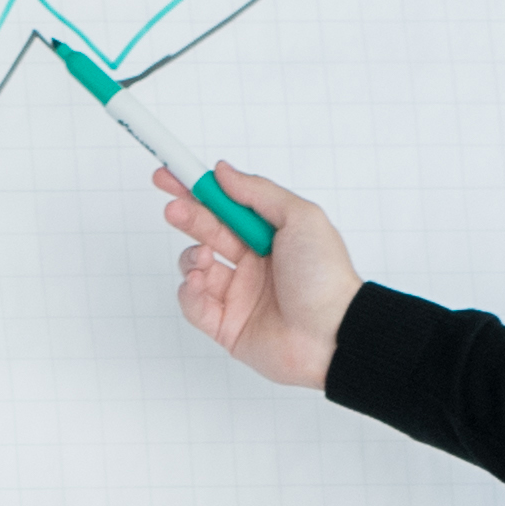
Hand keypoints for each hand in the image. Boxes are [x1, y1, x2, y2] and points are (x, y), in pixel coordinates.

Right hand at [163, 160, 359, 388]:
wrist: (332, 334)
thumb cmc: (324, 276)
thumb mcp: (300, 217)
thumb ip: (258, 192)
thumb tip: (223, 171)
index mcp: (270, 237)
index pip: (226, 207)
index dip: (198, 191)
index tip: (172, 175)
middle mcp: (253, 264)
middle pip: (207, 232)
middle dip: (187, 217)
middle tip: (173, 209)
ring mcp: (238, 295)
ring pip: (195, 267)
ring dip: (190, 257)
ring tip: (203, 256)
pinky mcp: (226, 326)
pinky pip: (193, 304)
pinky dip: (190, 291)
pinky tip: (201, 282)